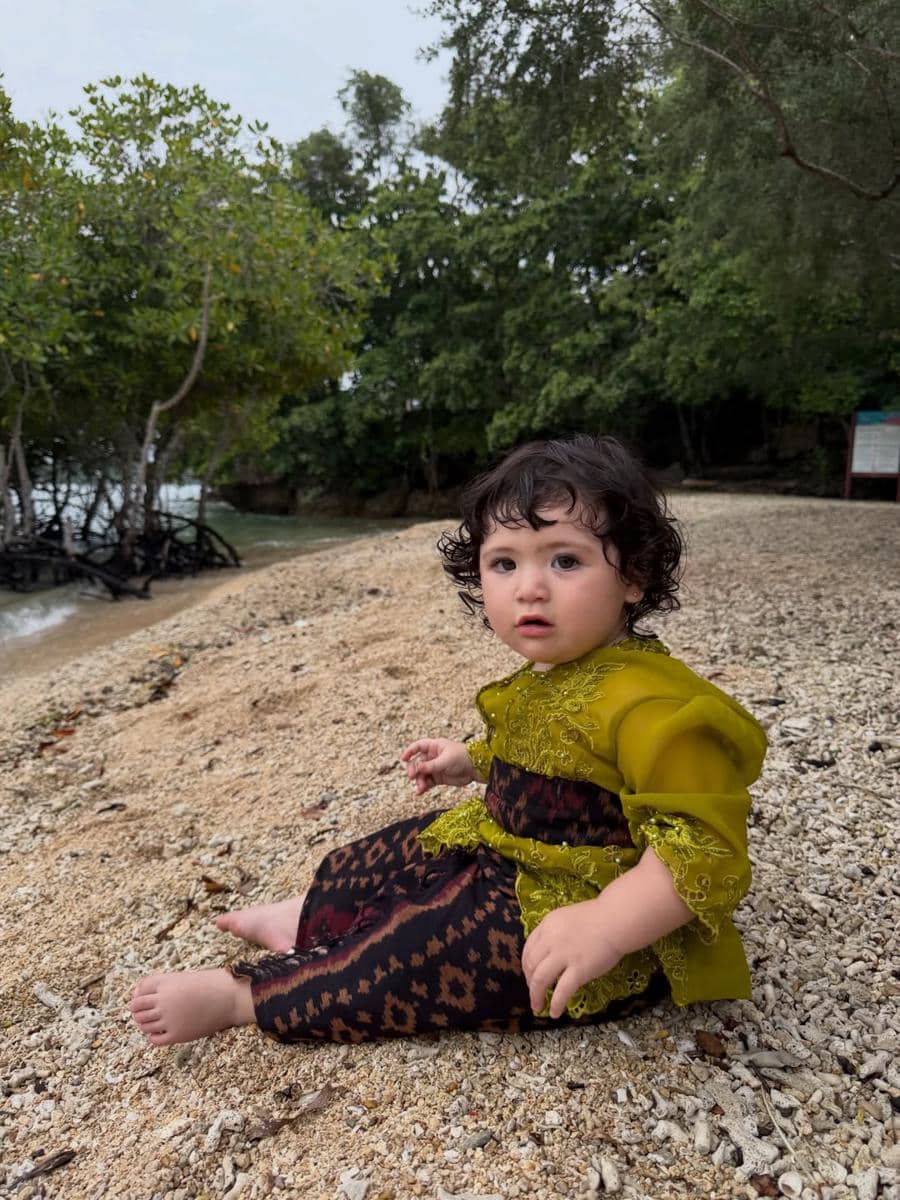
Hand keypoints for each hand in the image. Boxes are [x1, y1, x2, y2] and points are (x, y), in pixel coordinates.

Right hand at [400, 738, 478, 795]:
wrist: (477, 768)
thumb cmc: (463, 758)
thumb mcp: (445, 761)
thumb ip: (429, 765)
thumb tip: (415, 768)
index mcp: (435, 746)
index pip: (419, 746)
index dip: (410, 751)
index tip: (403, 759)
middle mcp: (434, 756)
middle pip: (418, 762)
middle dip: (414, 770)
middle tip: (412, 777)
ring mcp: (436, 768)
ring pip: (422, 774)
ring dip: (419, 781)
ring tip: (420, 788)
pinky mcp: (439, 778)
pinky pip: (428, 782)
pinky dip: (423, 787)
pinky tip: (419, 792)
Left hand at [521, 898, 623, 1018]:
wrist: (616, 920)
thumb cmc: (597, 917)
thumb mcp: (567, 918)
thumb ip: (555, 933)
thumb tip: (548, 951)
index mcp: (547, 925)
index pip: (528, 948)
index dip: (526, 966)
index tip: (529, 975)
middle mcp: (551, 940)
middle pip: (531, 965)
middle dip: (529, 982)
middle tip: (533, 993)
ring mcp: (564, 955)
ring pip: (541, 979)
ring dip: (536, 996)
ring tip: (537, 1007)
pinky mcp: (579, 970)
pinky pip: (562, 991)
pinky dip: (556, 1004)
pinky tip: (554, 1012)